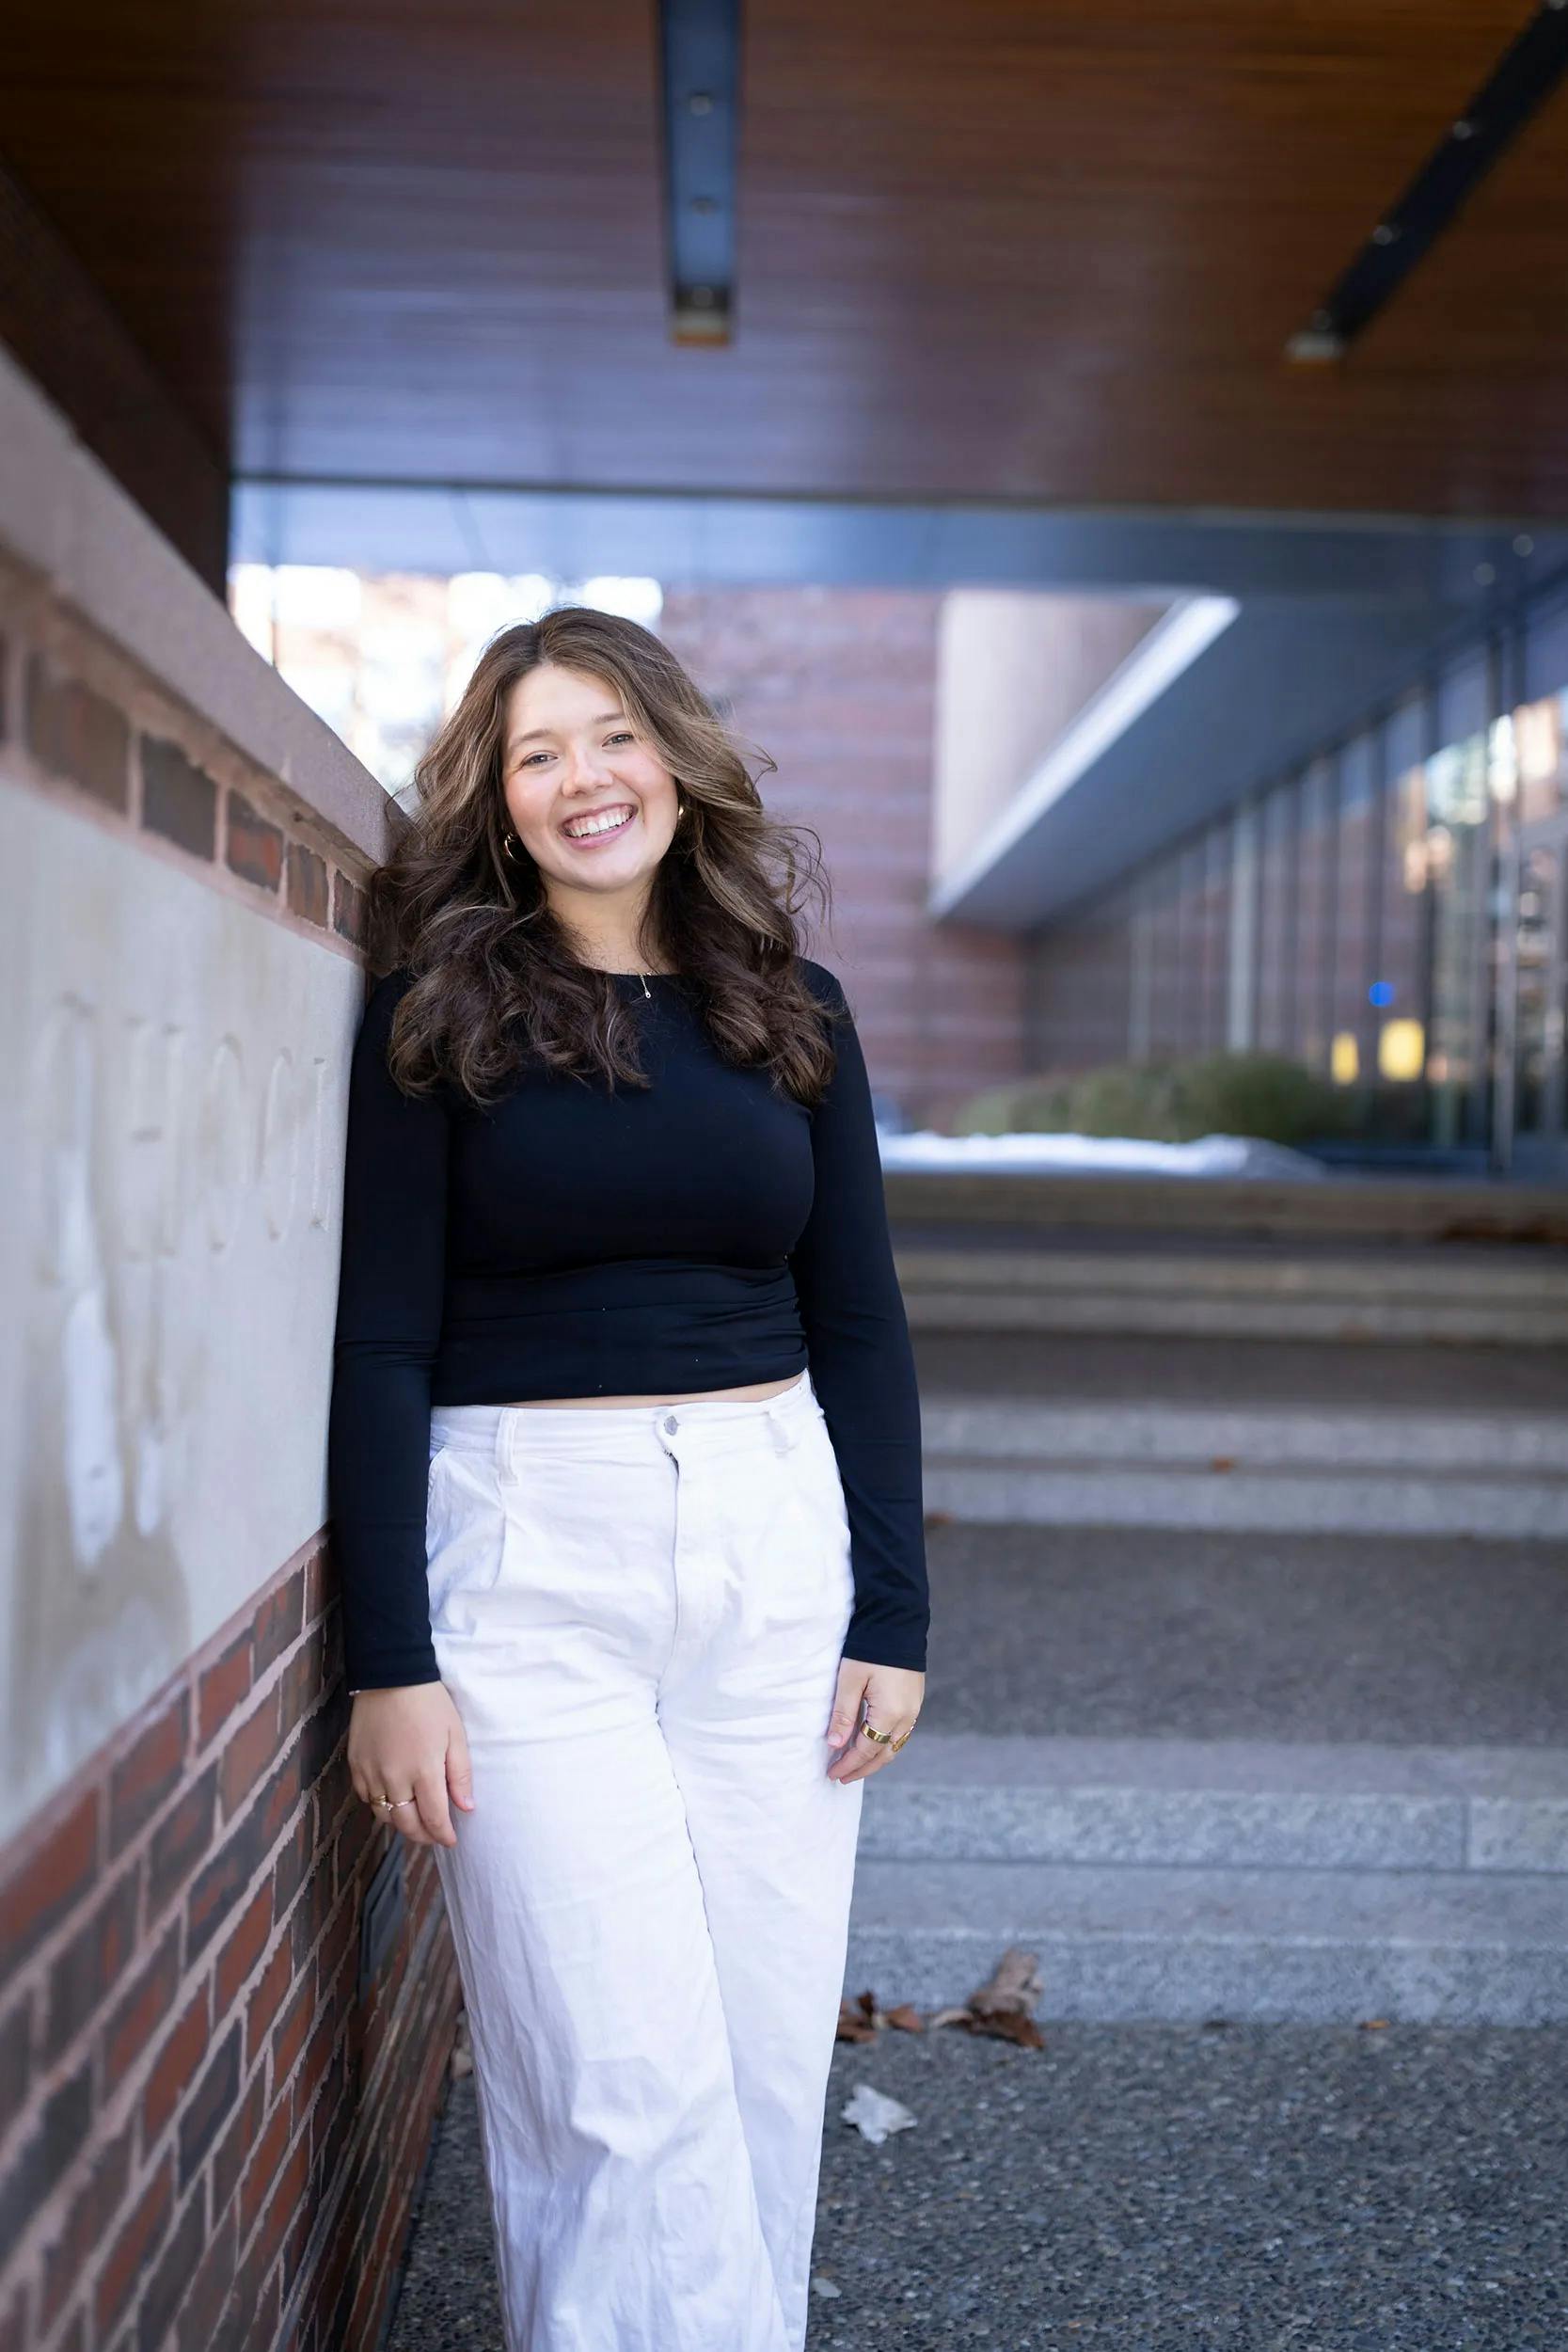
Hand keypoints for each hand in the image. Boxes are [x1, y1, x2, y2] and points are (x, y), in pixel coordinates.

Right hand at [348, 1682, 474, 1847]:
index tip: (451, 1841)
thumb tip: (466, 1808)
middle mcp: (393, 1778)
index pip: (434, 1818)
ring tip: (415, 1820)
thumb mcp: (455, 1734)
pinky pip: (366, 1798)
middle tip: (435, 1836)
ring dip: (401, 1823)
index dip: (443, 1835)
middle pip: (406, 1824)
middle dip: (423, 1836)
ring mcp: (370, 1772)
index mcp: (423, 1771)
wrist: (390, 1675)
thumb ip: (460, 1774)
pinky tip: (393, 1799)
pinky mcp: (355, 1765)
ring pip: (384, 1815)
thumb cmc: (429, 1703)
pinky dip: (380, 1805)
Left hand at [825, 1658, 923, 1782]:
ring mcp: (914, 1709)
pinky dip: (885, 1745)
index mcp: (890, 1713)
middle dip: (862, 1768)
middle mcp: (906, 1717)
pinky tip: (872, 1744)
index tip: (831, 1773)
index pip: (865, 1750)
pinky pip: (900, 1734)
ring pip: (894, 1746)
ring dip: (875, 1759)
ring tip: (855, 1766)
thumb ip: (843, 1714)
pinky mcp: (915, 1701)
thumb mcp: (849, 1680)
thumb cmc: (870, 1648)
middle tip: (841, 1777)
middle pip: (883, 1754)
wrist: (898, 1622)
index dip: (848, 1764)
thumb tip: (834, 1745)